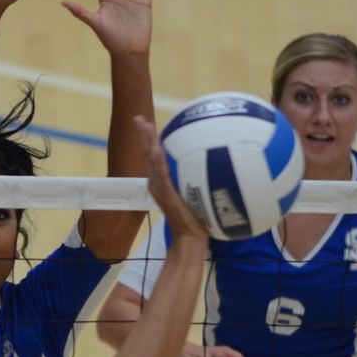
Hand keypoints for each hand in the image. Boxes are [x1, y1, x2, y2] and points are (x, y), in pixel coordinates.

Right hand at [137, 117, 207, 241]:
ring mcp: (160, 188)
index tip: (148, 124)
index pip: (154, 157)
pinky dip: (158, 162)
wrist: (191, 237)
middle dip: (144, 136)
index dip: (150, 140)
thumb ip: (199, 179)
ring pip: (151, 161)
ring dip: (147, 143)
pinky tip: (156, 149)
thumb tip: (218, 164)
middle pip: (148, 155)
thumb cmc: (196, 218)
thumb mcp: (196, 194)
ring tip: (144, 126)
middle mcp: (157, 183)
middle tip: (139, 119)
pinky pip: (161, 175)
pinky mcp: (166, 194)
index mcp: (161, 181)